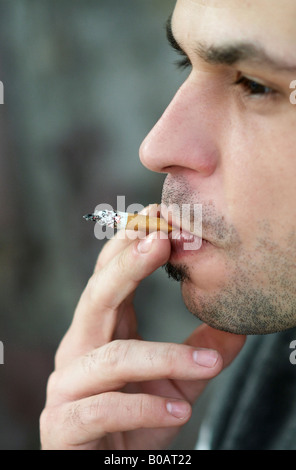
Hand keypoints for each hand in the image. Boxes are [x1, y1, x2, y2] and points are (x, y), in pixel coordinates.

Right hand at [40, 207, 244, 449]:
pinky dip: (143, 409)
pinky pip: (102, 409)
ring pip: (111, 358)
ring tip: (206, 365)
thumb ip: (201, 356)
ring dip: (162, 358)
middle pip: (97, 297)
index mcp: (102, 332)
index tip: (160, 220)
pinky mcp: (63, 425)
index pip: (109, 278)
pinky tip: (177, 414)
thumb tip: (239, 328)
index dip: (129, 247)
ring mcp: (66, 386)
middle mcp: (78, 350)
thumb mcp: (176, 386)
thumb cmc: (135, 423)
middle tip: (161, 240)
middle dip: (127, 265)